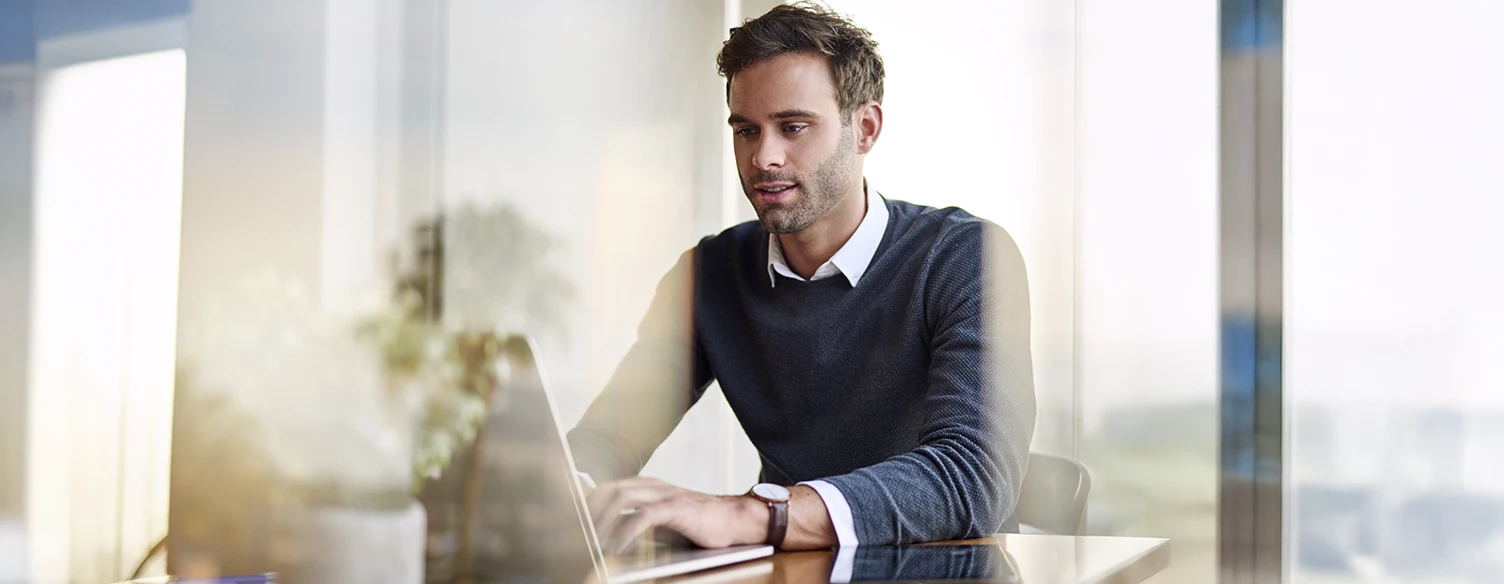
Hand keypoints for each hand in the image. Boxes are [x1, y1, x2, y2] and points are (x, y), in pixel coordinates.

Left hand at [586, 477, 767, 552]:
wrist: (734, 520)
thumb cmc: (696, 525)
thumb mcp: (659, 523)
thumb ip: (633, 523)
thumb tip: (603, 536)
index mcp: (644, 487)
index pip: (605, 488)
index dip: (584, 501)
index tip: (566, 519)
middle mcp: (651, 486)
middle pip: (607, 490)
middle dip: (587, 512)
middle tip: (575, 535)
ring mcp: (664, 494)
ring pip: (621, 498)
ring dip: (602, 521)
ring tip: (592, 542)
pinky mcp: (676, 508)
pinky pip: (643, 516)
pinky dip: (625, 531)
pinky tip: (617, 546)